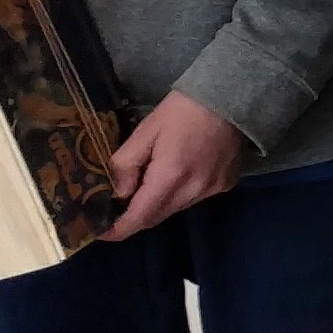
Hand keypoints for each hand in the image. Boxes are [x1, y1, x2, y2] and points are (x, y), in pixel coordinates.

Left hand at [101, 90, 245, 242]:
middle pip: (156, 218)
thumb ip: (126, 165)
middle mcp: (193, 192)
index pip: (139, 218)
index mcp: (170, 177)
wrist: (232, 99)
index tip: (100, 233)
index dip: (118, 230)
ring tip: (144, 187)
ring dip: (156, 205)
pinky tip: (176, 175)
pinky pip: (193, 199)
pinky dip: (177, 195)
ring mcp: (212, 190)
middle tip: (116, 207)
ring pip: (174, 209)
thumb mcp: (145, 132)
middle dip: (134, 217)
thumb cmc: (183, 110)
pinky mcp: (224, 185)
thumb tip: (116, 193)